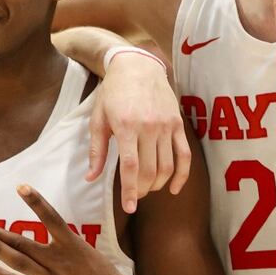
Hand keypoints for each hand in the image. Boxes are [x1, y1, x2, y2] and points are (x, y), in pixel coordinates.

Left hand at [88, 51, 189, 212]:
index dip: (130, 191)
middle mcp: (148, 127)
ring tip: (147, 189)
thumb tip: (91, 178)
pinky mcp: (178, 124)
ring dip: (157, 185)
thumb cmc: (113, 93)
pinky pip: (184, 155)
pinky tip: (173, 189)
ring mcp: (166, 126)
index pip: (131, 167)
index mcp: (126, 126)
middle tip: (134, 197)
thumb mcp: (98, 119)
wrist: (137, 66)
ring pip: (167, 166)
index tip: (129, 208)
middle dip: (142, 190)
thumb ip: (97, 151)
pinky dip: (181, 175)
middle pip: (149, 170)